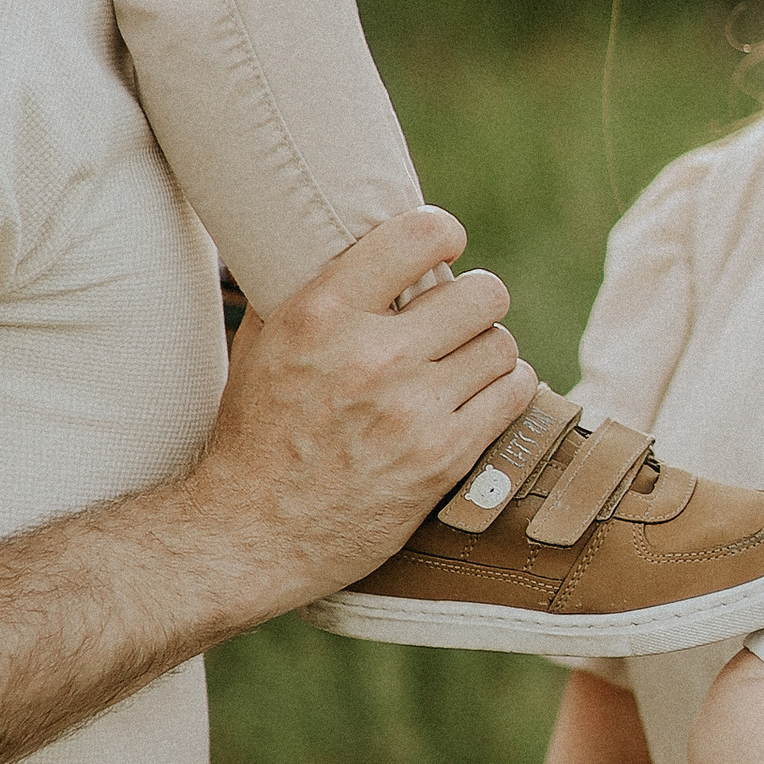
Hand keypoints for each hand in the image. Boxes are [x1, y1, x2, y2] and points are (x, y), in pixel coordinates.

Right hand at [187, 207, 535, 618]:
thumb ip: (301, 285)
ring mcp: (412, 410)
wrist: (250, 533)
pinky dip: (506, 390)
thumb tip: (333, 229)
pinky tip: (483, 394)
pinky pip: (512, 395)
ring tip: (467, 361)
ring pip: (502, 345)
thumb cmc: (253, 433)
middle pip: (480, 293)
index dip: (444, 234)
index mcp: (321, 313)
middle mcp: (371, 355)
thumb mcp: (260, 342)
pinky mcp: (442, 458)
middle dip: (475, 300)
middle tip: (460, 315)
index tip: (443, 246)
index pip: (419, 234)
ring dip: (489, 350)